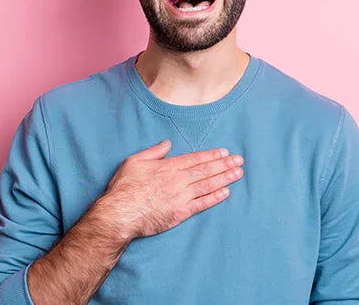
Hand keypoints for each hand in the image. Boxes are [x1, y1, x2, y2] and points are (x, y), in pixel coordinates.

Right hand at [96, 139, 243, 239]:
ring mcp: (180, 197)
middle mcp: (177, 180)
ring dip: (224, 178)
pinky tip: (226, 193)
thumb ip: (153, 152)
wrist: (119, 214)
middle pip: (205, 170)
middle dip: (224, 164)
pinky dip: (215, 198)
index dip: (212, 155)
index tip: (225, 152)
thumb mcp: (134, 162)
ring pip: (207, 185)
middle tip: (239, 161)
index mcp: (168, 167)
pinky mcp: (180, 213)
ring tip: (238, 173)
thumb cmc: (124, 188)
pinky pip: (201, 204)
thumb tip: (167, 144)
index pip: (195, 159)